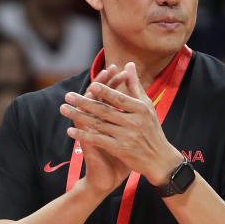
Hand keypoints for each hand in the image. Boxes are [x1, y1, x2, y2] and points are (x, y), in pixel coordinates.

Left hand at [62, 62, 181, 186]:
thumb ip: (135, 85)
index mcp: (141, 109)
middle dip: (84, 102)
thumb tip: (129, 64)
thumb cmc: (152, 129)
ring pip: (98, 124)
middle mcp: (134, 122)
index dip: (105, 92)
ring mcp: (127, 136)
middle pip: (105, 110)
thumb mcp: (147, 106)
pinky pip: (98, 140)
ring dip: (79, 117)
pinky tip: (71, 131)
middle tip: (68, 96)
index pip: (119, 98)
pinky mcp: (120, 150)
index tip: (92, 85)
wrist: (160, 160)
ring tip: (64, 109)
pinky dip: (84, 136)